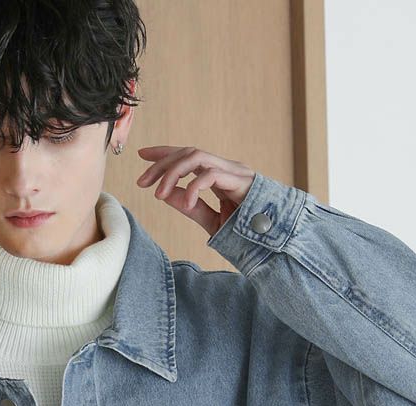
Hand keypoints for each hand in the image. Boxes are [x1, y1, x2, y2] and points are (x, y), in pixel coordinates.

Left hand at [135, 145, 255, 236]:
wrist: (273, 242)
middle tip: (142, 181)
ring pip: (197, 157)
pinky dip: (194, 187)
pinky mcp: (241, 180)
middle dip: (162, 163)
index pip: (188, 156)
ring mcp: (234, 172)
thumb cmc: (246, 233)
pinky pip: (211, 174)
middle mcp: (226, 168)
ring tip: (158, 193)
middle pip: (188, 152)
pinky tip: (187, 203)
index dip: (164, 153)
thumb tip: (166, 195)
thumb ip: (191, 207)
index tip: (142, 154)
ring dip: (173, 172)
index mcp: (219, 175)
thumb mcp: (212, 222)